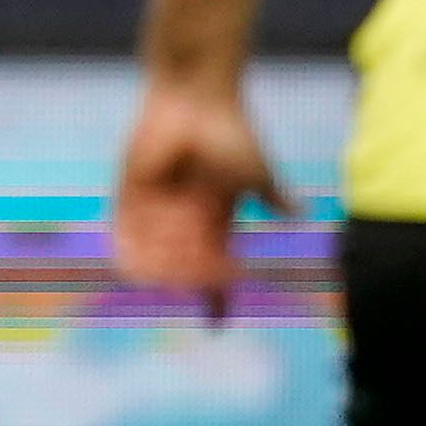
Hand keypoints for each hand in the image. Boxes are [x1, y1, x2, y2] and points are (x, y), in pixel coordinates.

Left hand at [107, 72, 282, 320]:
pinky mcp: (130, 190)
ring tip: (184, 251)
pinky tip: (139, 258)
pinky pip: (125, 230)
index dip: (217, 299)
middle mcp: (183, 221)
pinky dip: (133, 248)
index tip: (216, 326)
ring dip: (168, 265)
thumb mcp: (257, 172)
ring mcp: (156, 208)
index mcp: (216, 222)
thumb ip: (274, 197)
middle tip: (210, 270)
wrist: (194, 98)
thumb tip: (300, 212)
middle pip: (185, 270)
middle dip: (194, 279)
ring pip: (156, 257)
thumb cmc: (231, 133)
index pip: (216, 270)